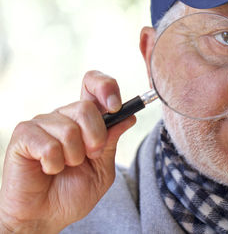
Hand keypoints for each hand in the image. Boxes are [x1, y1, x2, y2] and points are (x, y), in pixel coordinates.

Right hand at [0, 71, 135, 232]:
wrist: (46, 217)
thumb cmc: (73, 193)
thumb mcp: (102, 168)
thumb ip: (112, 141)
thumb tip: (129, 116)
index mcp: (85, 120)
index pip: (93, 84)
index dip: (106, 87)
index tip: (115, 106)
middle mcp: (63, 116)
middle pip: (86, 108)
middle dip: (95, 138)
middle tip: (89, 157)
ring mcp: (42, 124)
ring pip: (69, 128)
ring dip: (73, 157)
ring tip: (65, 167)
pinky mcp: (24, 136)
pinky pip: (48, 144)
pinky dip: (54, 164)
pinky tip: (48, 170)